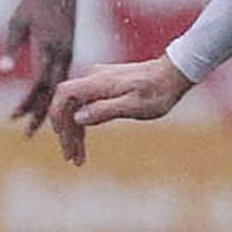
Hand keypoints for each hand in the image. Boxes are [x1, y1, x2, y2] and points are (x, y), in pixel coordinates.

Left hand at [0, 0, 77, 136]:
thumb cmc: (35, 2)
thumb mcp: (18, 23)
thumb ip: (11, 48)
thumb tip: (3, 71)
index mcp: (47, 49)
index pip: (37, 84)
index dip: (26, 103)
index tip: (13, 118)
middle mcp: (61, 55)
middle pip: (51, 93)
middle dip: (39, 115)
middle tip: (27, 135)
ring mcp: (68, 53)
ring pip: (59, 89)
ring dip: (48, 108)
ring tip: (36, 127)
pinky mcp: (70, 51)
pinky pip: (63, 79)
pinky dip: (54, 95)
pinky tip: (47, 105)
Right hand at [47, 55, 193, 165]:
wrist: (175, 73)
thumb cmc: (158, 92)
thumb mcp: (134, 106)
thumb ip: (105, 110)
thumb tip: (78, 117)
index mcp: (98, 82)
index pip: (64, 95)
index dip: (57, 116)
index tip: (62, 140)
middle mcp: (94, 78)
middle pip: (68, 104)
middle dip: (67, 132)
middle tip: (72, 158)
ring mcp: (99, 81)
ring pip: (77, 107)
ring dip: (75, 131)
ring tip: (78, 157)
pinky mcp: (106, 86)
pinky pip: (86, 105)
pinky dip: (84, 123)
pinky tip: (85, 140)